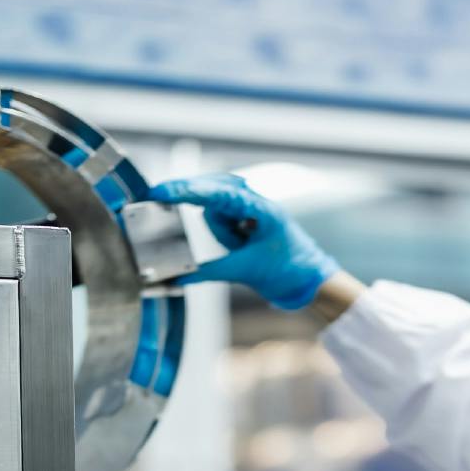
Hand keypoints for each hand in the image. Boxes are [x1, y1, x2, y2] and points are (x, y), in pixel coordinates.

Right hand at [148, 174, 342, 309]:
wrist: (309, 280)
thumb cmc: (289, 269)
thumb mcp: (246, 271)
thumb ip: (209, 272)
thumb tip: (177, 277)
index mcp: (259, 208)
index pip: (215, 193)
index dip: (185, 191)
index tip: (160, 192)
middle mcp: (252, 202)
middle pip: (210, 195)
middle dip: (202, 212)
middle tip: (200, 228)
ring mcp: (248, 209)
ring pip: (213, 214)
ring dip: (220, 234)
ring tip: (241, 248)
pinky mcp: (244, 220)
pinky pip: (219, 222)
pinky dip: (220, 233)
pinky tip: (238, 245)